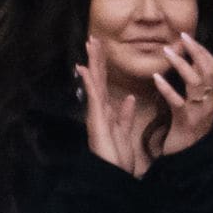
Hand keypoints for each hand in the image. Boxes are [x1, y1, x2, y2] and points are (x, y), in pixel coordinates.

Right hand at [77, 36, 136, 174]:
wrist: (113, 173)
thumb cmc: (117, 158)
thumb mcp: (124, 132)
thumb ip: (125, 115)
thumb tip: (128, 98)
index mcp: (107, 112)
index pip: (105, 85)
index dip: (104, 68)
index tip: (103, 51)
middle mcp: (99, 111)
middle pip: (98, 80)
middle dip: (96, 60)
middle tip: (94, 39)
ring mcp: (96, 114)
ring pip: (94, 83)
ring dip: (91, 64)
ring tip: (89, 45)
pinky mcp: (96, 119)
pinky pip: (93, 96)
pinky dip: (89, 81)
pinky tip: (85, 67)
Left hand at [153, 32, 212, 155]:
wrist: (186, 159)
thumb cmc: (186, 132)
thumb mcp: (194, 108)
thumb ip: (193, 90)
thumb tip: (187, 68)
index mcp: (212, 97)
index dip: (203, 51)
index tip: (190, 38)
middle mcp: (210, 101)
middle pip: (209, 69)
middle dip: (196, 51)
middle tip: (181, 37)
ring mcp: (199, 111)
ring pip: (195, 82)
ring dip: (181, 64)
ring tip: (167, 52)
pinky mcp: (185, 122)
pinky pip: (177, 102)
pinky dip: (167, 88)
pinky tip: (156, 78)